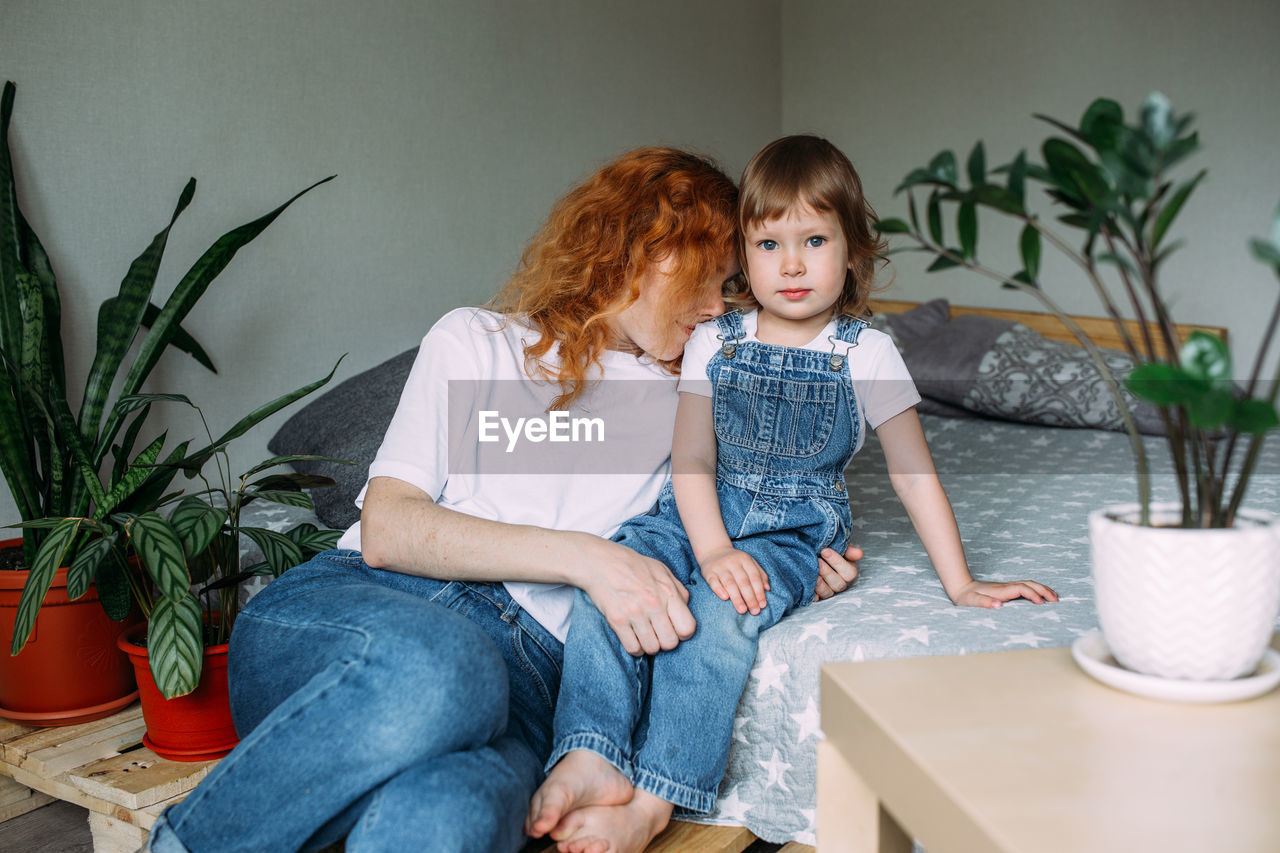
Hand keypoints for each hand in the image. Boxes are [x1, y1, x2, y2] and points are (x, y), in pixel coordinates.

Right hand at [580, 540, 696, 656]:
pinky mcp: (617, 621)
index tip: (675, 628)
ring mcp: (635, 613)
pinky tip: (633, 637)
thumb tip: (686, 608)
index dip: (683, 632)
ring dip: (649, 645)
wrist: (600, 562)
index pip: (687, 628)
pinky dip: (635, 647)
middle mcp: (653, 604)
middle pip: (670, 643)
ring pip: (652, 648)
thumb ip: (677, 589)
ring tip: (645, 634)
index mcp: (668, 592)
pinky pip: (632, 648)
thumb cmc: (632, 565)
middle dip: (666, 641)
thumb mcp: (661, 570)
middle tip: (658, 633)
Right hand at [699, 546, 769, 614]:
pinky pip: (713, 582)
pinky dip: (719, 590)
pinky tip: (725, 598)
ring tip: (742, 610)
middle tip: (754, 611)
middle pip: (743, 581)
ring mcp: (720, 567)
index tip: (763, 605)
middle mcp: (733, 562)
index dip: (759, 591)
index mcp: (745, 560)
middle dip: (750, 598)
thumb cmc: (735, 561)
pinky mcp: (709, 572)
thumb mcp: (749, 562)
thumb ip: (760, 574)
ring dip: (737, 598)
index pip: (754, 577)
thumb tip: (768, 589)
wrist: (713, 551)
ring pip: (730, 583)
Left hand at [814, 545, 861, 600]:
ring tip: (811, 572)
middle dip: (827, 572)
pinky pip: (816, 598)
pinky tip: (808, 587)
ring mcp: (830, 590)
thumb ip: (848, 549)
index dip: (837, 562)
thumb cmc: (830, 549)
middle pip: (839, 584)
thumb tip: (858, 553)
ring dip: (819, 584)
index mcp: (850, 571)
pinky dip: (812, 595)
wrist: (816, 553)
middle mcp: (841, 583)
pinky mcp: (818, 594)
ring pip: (828, 592)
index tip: (824, 551)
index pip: (850, 573)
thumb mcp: (839, 546)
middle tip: (817, 560)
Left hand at [950, 579, 1058, 608]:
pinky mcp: (1007, 589)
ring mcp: (1007, 587)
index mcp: (1001, 590)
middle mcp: (1007, 586)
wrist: (961, 587)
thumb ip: (984, 602)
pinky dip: (1036, 590)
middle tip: (1056, 600)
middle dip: (1043, 590)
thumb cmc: (966, 597)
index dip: (1032, 595)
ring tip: (1054, 597)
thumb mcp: (972, 601)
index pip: (1022, 589)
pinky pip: (1026, 587)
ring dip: (1042, 589)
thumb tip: (999, 605)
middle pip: (1029, 584)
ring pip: (1029, 584)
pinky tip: (1041, 596)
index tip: (1042, 604)